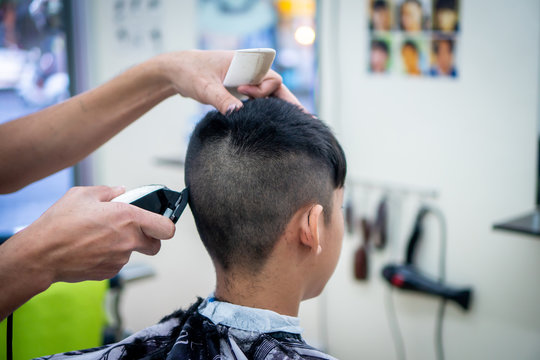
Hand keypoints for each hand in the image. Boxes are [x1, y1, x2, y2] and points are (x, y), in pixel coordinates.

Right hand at [8, 186, 174, 283]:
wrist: (40, 255)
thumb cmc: (59, 223)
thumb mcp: (82, 194)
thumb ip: (108, 192)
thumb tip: (121, 191)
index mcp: (128, 217)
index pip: (166, 228)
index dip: (166, 225)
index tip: (161, 222)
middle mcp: (128, 240)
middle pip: (155, 245)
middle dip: (148, 238)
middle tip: (132, 229)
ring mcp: (119, 259)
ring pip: (132, 253)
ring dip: (123, 246)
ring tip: (98, 236)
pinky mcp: (108, 272)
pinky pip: (117, 263)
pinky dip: (109, 256)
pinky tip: (91, 248)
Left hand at [155, 50, 302, 113]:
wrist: (178, 72)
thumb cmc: (191, 74)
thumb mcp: (204, 87)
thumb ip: (221, 99)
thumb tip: (236, 114)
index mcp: (247, 62)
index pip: (271, 78)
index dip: (262, 89)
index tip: (242, 92)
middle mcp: (253, 71)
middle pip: (279, 89)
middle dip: (290, 105)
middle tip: (309, 120)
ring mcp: (249, 81)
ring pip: (273, 97)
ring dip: (280, 110)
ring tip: (300, 125)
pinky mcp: (244, 90)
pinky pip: (262, 102)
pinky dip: (270, 112)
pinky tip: (281, 125)